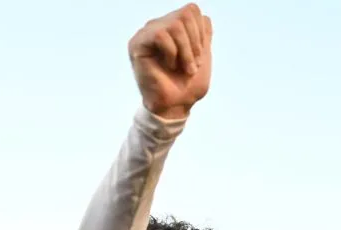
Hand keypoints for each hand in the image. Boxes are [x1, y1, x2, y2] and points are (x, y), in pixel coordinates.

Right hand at [129, 3, 212, 119]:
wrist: (175, 106)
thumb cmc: (187, 86)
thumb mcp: (203, 55)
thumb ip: (203, 33)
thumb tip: (203, 16)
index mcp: (173, 27)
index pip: (191, 11)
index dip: (200, 33)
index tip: (200, 57)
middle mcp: (158, 26)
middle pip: (185, 13)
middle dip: (195, 42)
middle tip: (193, 65)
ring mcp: (147, 33)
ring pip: (175, 24)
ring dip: (186, 51)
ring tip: (185, 68)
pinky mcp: (137, 44)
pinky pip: (160, 35)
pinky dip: (172, 53)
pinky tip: (169, 66)